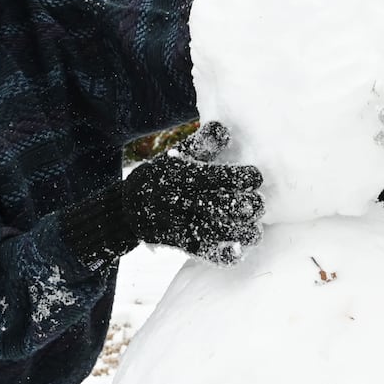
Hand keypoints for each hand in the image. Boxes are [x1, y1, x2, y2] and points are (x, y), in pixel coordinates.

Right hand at [123, 121, 264, 265]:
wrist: (125, 208)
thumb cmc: (162, 177)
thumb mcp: (177, 156)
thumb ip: (202, 144)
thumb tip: (224, 129)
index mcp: (176, 173)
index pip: (211, 176)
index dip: (238, 177)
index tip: (256, 177)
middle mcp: (173, 198)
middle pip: (213, 205)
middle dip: (242, 206)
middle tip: (258, 205)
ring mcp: (173, 222)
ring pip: (210, 230)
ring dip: (238, 232)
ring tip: (255, 230)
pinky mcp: (175, 242)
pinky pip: (199, 250)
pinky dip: (219, 254)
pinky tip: (237, 251)